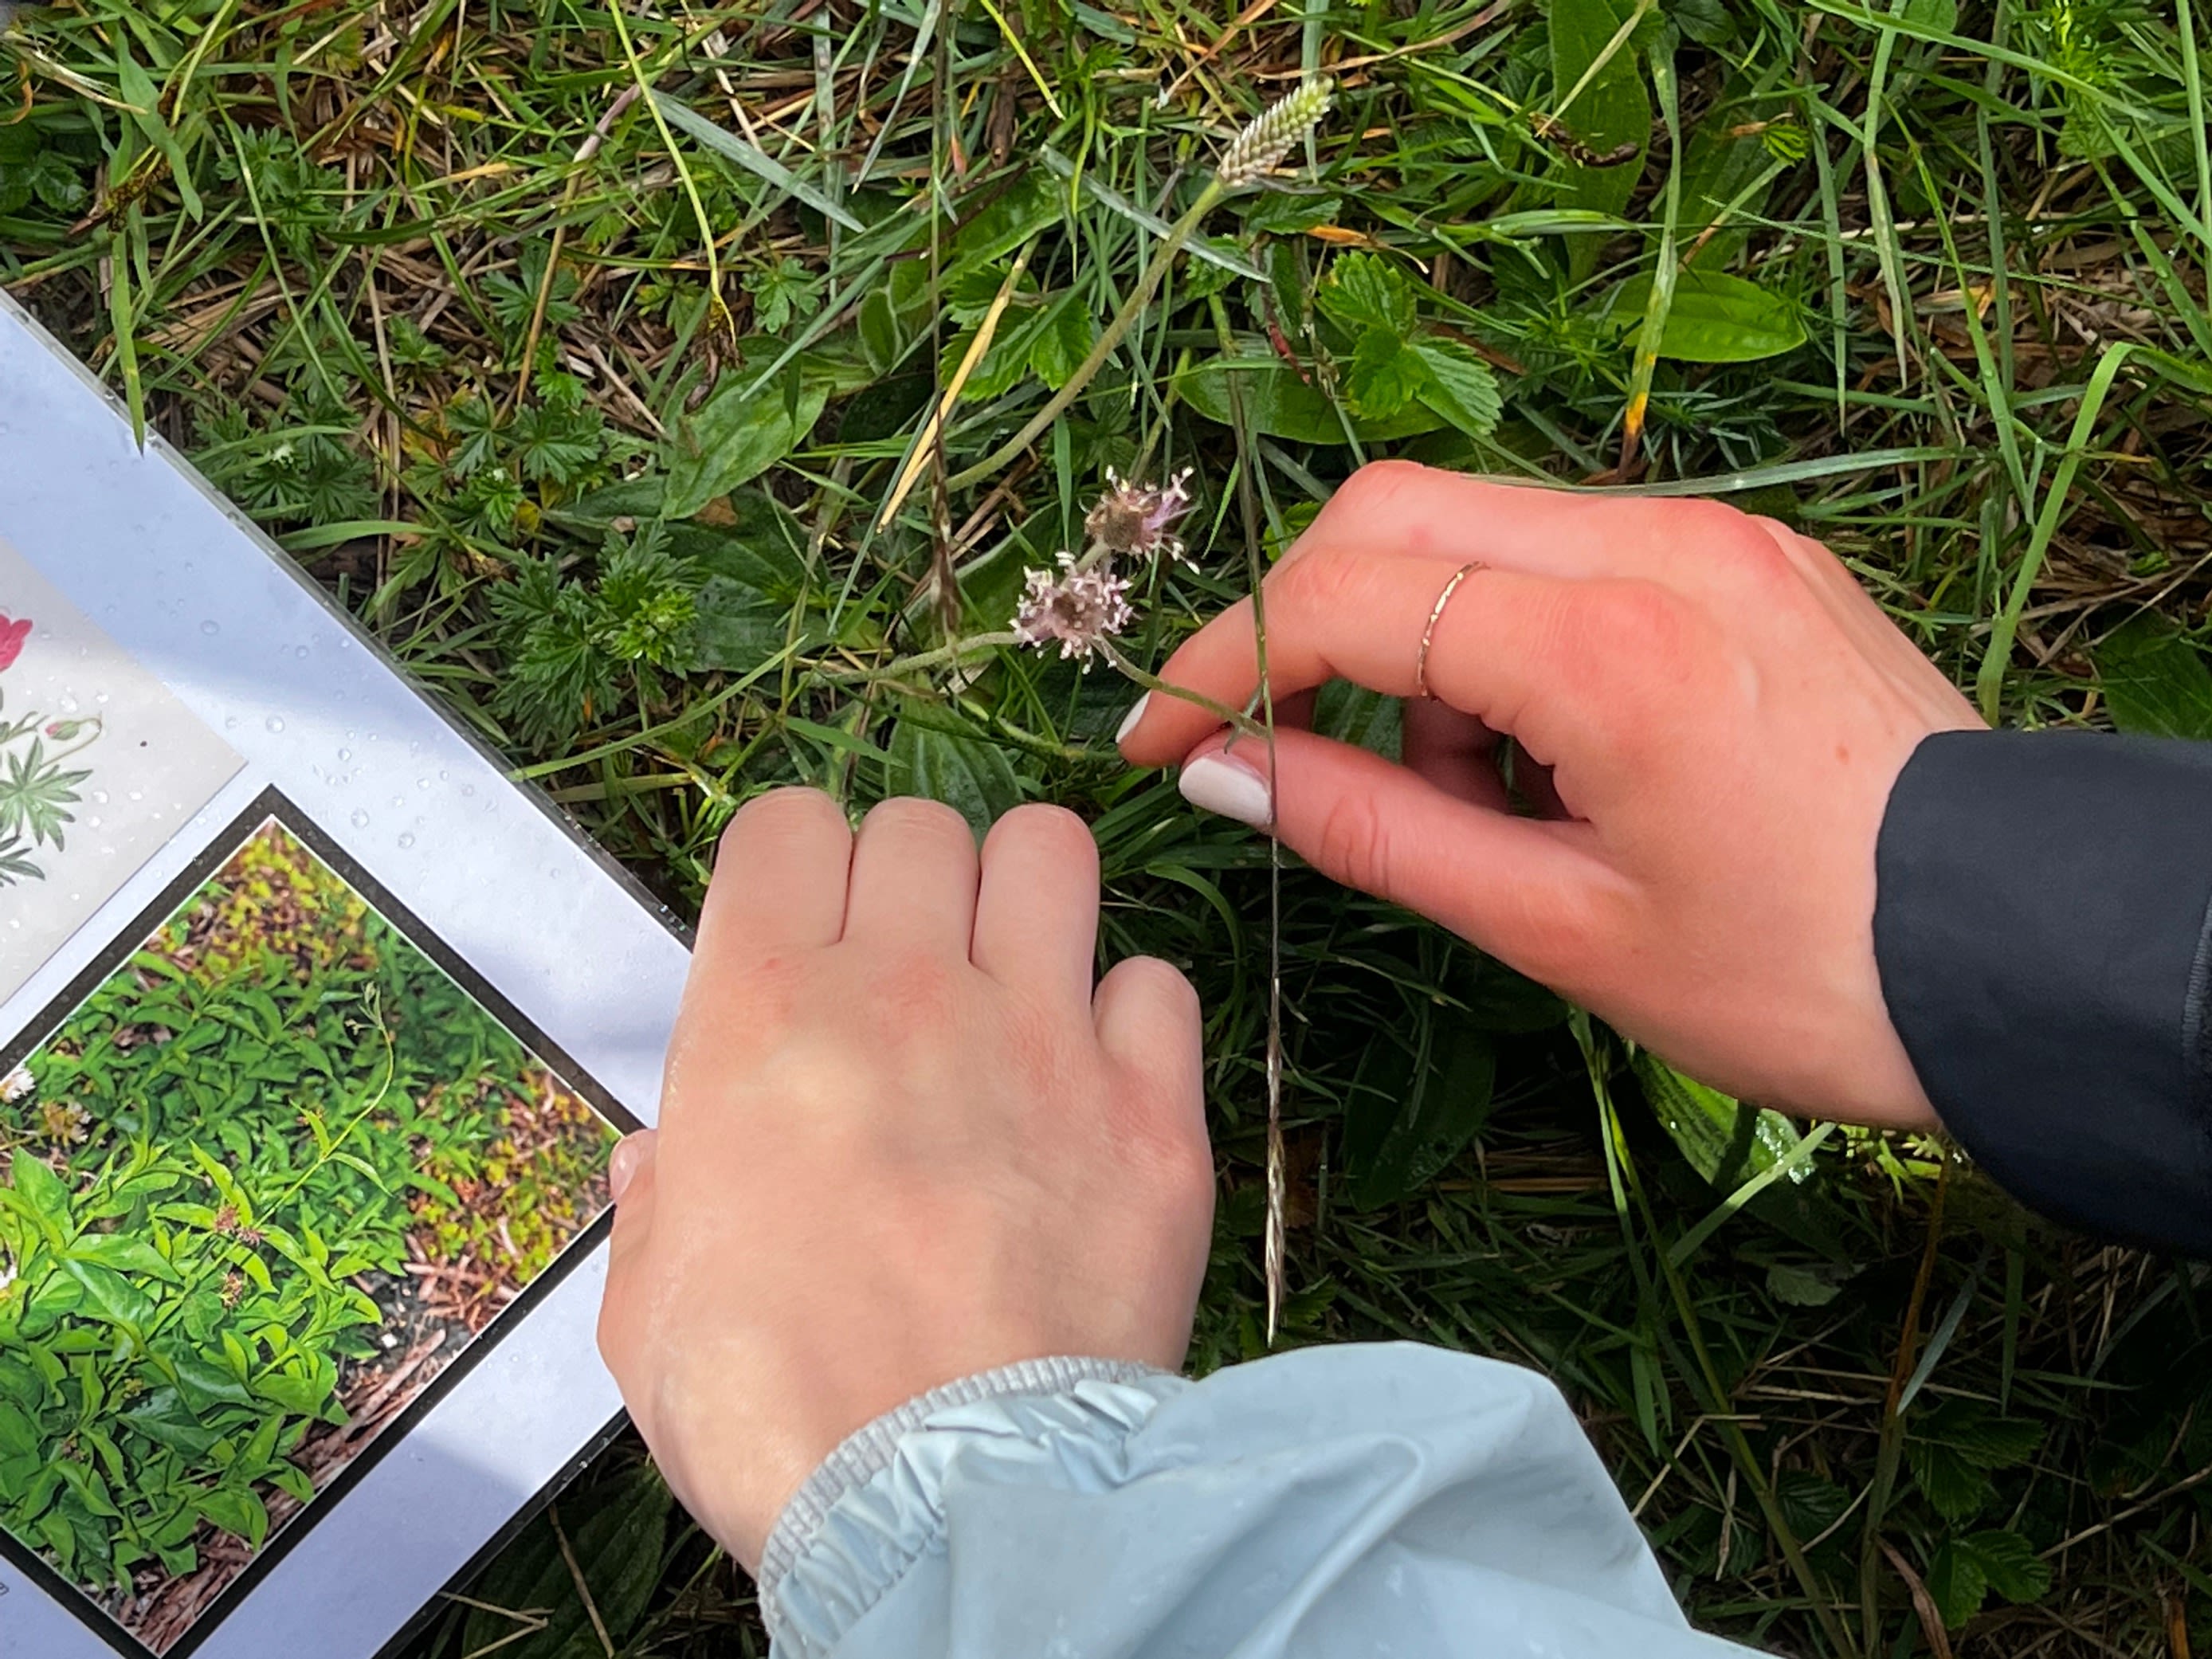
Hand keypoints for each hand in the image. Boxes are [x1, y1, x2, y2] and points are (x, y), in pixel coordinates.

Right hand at [596, 790, 1210, 1568]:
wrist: (943, 1496)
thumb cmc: (775, 1411)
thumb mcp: (649, 1311)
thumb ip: (657, 1210)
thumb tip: (659, 1165)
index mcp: (758, 1014)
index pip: (784, 823)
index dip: (797, 862)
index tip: (806, 924)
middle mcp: (902, 990)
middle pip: (920, 822)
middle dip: (913, 877)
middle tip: (911, 965)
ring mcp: (1038, 1035)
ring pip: (1049, 849)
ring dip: (1028, 895)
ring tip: (1016, 974)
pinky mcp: (1148, 1107)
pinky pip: (1159, 982)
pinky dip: (1133, 1016)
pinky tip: (1103, 1078)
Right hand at [1118, 461, 1982, 1128]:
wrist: (2020, 955)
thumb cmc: (1803, 977)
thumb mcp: (1558, 926)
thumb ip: (1372, 829)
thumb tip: (1225, 767)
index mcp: (1608, 646)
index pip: (1344, 596)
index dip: (1221, 662)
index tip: (1156, 740)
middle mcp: (1660, 545)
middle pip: (1395, 515)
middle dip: (1310, 631)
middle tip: (1293, 759)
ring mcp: (1715, 535)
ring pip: (1477, 530)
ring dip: (1422, 652)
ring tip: (1485, 803)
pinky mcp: (1748, 554)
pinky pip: (1570, 554)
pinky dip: (1510, 644)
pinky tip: (1558, 761)